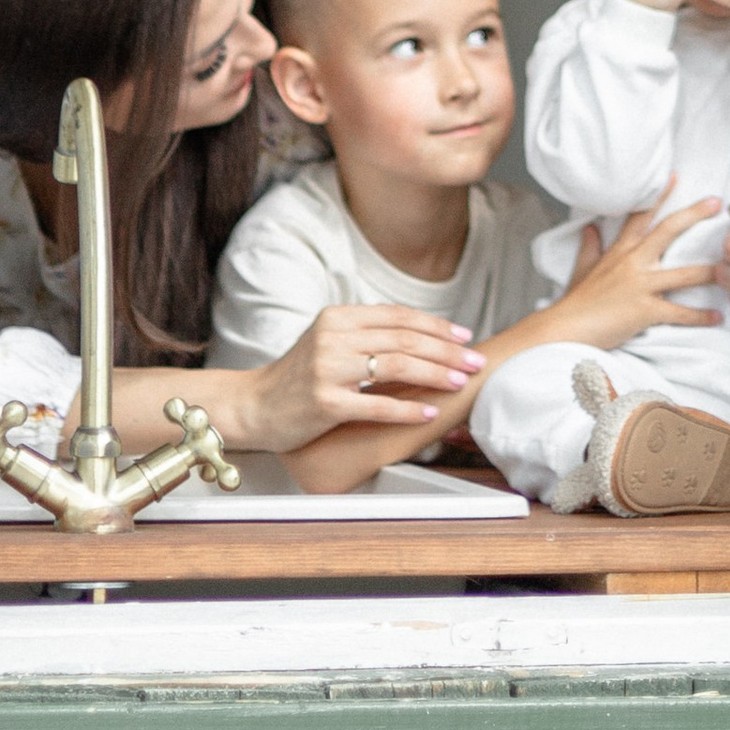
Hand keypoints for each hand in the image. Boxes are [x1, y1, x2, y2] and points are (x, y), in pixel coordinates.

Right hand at [244, 301, 485, 451]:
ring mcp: (328, 370)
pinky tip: (431, 412)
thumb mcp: (328, 341)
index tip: (463, 336)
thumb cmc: (297, 376)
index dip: (435, 326)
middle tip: (475, 360)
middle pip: (403, 339)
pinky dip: (408, 410)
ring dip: (435, 374)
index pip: (398, 317)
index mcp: (338, 317)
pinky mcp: (324, 404)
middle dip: (446, 350)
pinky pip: (376, 406)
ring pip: (396, 367)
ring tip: (461, 382)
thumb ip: (365, 333)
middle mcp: (333, 338)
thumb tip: (418, 334)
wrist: (254, 406)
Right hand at [550, 180, 726, 350]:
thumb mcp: (582, 269)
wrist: (565, 329)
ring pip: (683, 274)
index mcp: (620, 250)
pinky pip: (679, 313)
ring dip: (710, 271)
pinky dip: (700, 316)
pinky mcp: (645, 310)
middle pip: (668, 231)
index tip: (674, 176)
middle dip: (694, 215)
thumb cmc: (575, 301)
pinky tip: (718, 316)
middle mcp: (633, 261)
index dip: (658, 195)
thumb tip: (590, 228)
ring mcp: (640, 285)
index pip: (640, 215)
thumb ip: (590, 247)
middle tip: (717, 202)